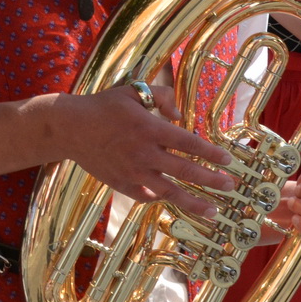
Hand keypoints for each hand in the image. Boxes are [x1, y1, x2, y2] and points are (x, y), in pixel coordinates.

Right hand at [42, 85, 236, 217]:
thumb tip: (180, 115)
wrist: (70, 128)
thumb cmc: (104, 107)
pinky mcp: (121, 184)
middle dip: (211, 180)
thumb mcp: (133, 91)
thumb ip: (161, 97)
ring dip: (193, 202)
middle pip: (185, 171)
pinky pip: (146, 196)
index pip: (189, 143)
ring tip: (212, 210)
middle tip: (230, 186)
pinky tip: (173, 200)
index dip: (211, 153)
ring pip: (169, 191)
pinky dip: (160, 198)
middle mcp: (144, 154)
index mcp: (150, 129)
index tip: (228, 160)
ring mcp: (133, 172)